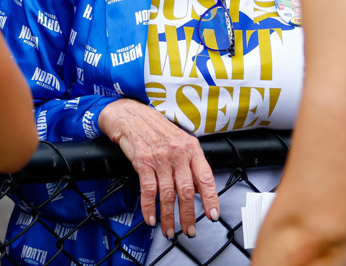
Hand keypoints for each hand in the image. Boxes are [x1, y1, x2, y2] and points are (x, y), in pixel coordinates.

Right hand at [99, 98, 218, 237]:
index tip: (213, 215)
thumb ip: (190, 164)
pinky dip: (149, 208)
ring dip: (168, 217)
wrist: (132, 115)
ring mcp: (160, 157)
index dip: (211, 198)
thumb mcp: (180, 141)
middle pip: (186, 190)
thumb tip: (199, 189)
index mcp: (191, 147)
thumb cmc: (157, 129)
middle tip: (189, 230)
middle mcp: (178, 152)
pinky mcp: (143, 162)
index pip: (205, 176)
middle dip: (188, 215)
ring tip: (168, 230)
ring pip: (167, 194)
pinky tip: (151, 219)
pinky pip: (148, 190)